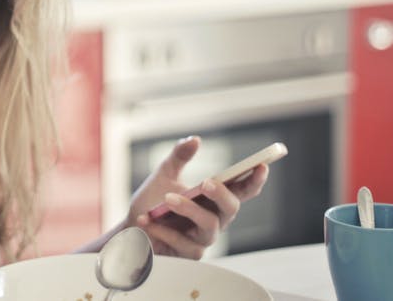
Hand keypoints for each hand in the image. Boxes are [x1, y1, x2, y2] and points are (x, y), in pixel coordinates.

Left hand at [123, 136, 268, 259]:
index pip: (241, 190)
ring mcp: (204, 238)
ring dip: (188, 209)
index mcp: (214, 199)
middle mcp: (215, 219)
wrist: (131, 227)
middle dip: (222, 194)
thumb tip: (194, 140)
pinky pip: (184, 242)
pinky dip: (164, 230)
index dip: (254, 179)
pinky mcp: (190, 253)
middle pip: (232, 208)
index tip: (262, 165)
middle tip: (207, 182)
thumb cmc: (153, 201)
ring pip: (209, 225)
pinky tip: (147, 221)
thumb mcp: (164, 174)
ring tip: (167, 199)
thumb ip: (179, 157)